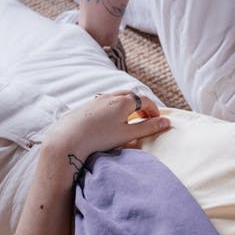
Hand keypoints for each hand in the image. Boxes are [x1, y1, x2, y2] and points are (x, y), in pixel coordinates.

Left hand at [43, 90, 168, 162]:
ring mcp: (96, 100)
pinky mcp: (86, 106)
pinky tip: (110, 122)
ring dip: (127, 106)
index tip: (157, 121)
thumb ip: (148, 127)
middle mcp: (110, 96)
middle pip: (131, 95)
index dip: (154, 110)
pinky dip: (114, 108)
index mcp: (123, 101)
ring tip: (128, 120)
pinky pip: (105, 102)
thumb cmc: (100, 137)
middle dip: (141, 105)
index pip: (145, 100)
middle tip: (145, 118)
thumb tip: (167, 122)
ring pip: (117, 97)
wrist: (68, 139)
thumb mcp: (128, 134)